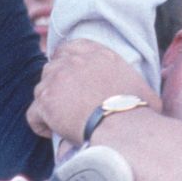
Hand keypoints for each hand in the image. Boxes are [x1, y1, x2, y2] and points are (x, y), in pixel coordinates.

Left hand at [27, 39, 158, 143]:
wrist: (123, 127)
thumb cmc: (139, 113)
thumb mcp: (143, 89)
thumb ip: (136, 86)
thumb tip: (148, 99)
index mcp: (99, 54)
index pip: (72, 47)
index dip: (67, 62)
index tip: (70, 78)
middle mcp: (75, 62)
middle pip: (53, 67)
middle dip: (57, 84)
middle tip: (66, 103)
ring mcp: (57, 79)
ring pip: (42, 89)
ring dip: (49, 104)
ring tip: (62, 121)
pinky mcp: (46, 101)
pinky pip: (33, 113)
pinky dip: (40, 124)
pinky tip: (51, 133)